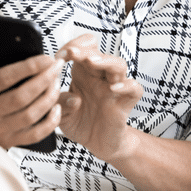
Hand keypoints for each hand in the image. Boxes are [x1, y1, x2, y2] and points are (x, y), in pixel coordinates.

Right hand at [0, 24, 63, 150]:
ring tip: (57, 83)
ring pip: (30, 115)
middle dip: (44, 79)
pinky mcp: (5, 145)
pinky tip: (56, 108)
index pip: (4, 78)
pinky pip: (34, 135)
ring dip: (49, 98)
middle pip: (21, 96)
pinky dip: (49, 122)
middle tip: (58, 67)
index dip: (28, 67)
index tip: (46, 57)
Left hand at [56, 35, 143, 161]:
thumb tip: (65, 94)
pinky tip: (113, 88)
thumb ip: (57, 102)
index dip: (72, 47)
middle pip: (99, 53)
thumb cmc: (80, 122)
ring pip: (118, 64)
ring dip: (105, 60)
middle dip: (84, 49)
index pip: (83, 48)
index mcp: (82, 73)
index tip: (58, 57)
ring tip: (91, 62)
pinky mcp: (125, 102)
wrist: (97, 143)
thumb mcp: (59, 113)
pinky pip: (134, 88)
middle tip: (71, 52)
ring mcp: (114, 88)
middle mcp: (99, 77)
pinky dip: (126, 85)